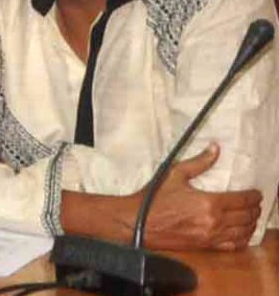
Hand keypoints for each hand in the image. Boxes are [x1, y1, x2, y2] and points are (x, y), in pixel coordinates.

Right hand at [138, 143, 264, 250]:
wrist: (137, 222)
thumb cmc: (154, 198)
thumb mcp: (174, 174)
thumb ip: (199, 162)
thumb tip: (215, 148)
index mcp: (210, 202)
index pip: (243, 200)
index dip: (254, 196)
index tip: (256, 193)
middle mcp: (215, 221)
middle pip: (247, 216)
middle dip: (255, 209)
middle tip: (255, 204)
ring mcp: (211, 236)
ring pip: (244, 232)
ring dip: (251, 224)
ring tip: (251, 217)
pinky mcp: (206, 246)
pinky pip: (233, 245)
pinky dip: (242, 239)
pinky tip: (242, 233)